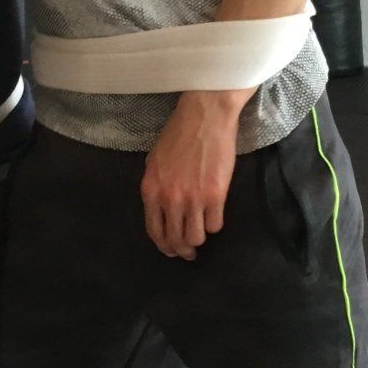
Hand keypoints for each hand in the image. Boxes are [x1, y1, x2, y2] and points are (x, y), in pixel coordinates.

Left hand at [141, 91, 248, 259]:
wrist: (205, 116)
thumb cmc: (178, 133)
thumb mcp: (155, 161)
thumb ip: (156, 187)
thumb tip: (160, 209)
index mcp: (151, 190)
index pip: (154, 230)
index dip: (163, 245)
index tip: (171, 250)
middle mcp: (170, 199)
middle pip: (175, 239)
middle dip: (182, 250)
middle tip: (189, 252)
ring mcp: (193, 198)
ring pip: (196, 237)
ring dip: (199, 240)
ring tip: (202, 234)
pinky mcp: (216, 195)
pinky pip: (215, 225)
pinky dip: (215, 224)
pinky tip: (215, 216)